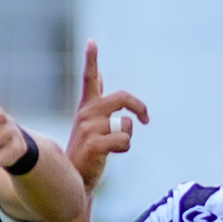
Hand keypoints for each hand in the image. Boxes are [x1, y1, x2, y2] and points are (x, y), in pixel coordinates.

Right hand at [67, 42, 147, 190]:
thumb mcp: (91, 123)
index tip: (92, 42)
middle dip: (139, 107)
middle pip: (123, 98)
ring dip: (127, 137)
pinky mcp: (94, 144)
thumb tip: (100, 75)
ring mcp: (90, 129)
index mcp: (87, 108)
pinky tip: (110, 155)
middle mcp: (87, 114)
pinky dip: (124, 149)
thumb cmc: (87, 152)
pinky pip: (124, 141)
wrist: (76, 179)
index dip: (91, 60)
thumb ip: (98, 100)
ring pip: (126, 125)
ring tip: (112, 147)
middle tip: (146, 119)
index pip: (90, 79)